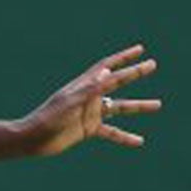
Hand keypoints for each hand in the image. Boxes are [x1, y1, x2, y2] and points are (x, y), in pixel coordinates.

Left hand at [20, 44, 161, 157]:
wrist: (32, 139)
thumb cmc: (48, 118)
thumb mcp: (70, 102)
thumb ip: (89, 88)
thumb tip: (108, 70)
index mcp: (84, 86)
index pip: (107, 67)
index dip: (123, 57)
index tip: (140, 50)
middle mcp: (90, 97)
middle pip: (117, 82)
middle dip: (134, 73)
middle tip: (153, 65)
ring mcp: (90, 113)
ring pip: (119, 108)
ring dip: (138, 106)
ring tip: (158, 104)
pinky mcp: (88, 129)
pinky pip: (112, 132)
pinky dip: (125, 136)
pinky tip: (140, 141)